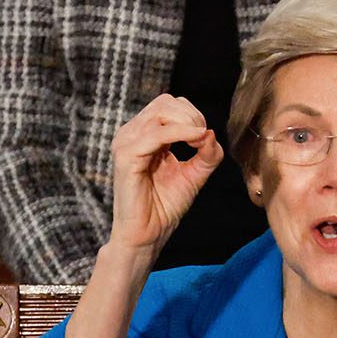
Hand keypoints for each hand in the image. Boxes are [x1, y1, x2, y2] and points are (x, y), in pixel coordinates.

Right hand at [107, 93, 223, 254]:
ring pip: (160, 113)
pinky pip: (156, 134)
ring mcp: (126, 143)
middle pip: (164, 102)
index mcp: (143, 135)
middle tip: (203, 140)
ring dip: (188, 123)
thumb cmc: (164, 207)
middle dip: (192, 116)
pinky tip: (196, 140)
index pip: (169, 105)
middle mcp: (131, 134)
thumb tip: (211, 132)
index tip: (204, 139)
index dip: (192, 115)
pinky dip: (181, 133)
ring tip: (198, 143)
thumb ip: (206, 154)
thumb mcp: (193, 175)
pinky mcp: (126, 156)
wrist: (147, 235)